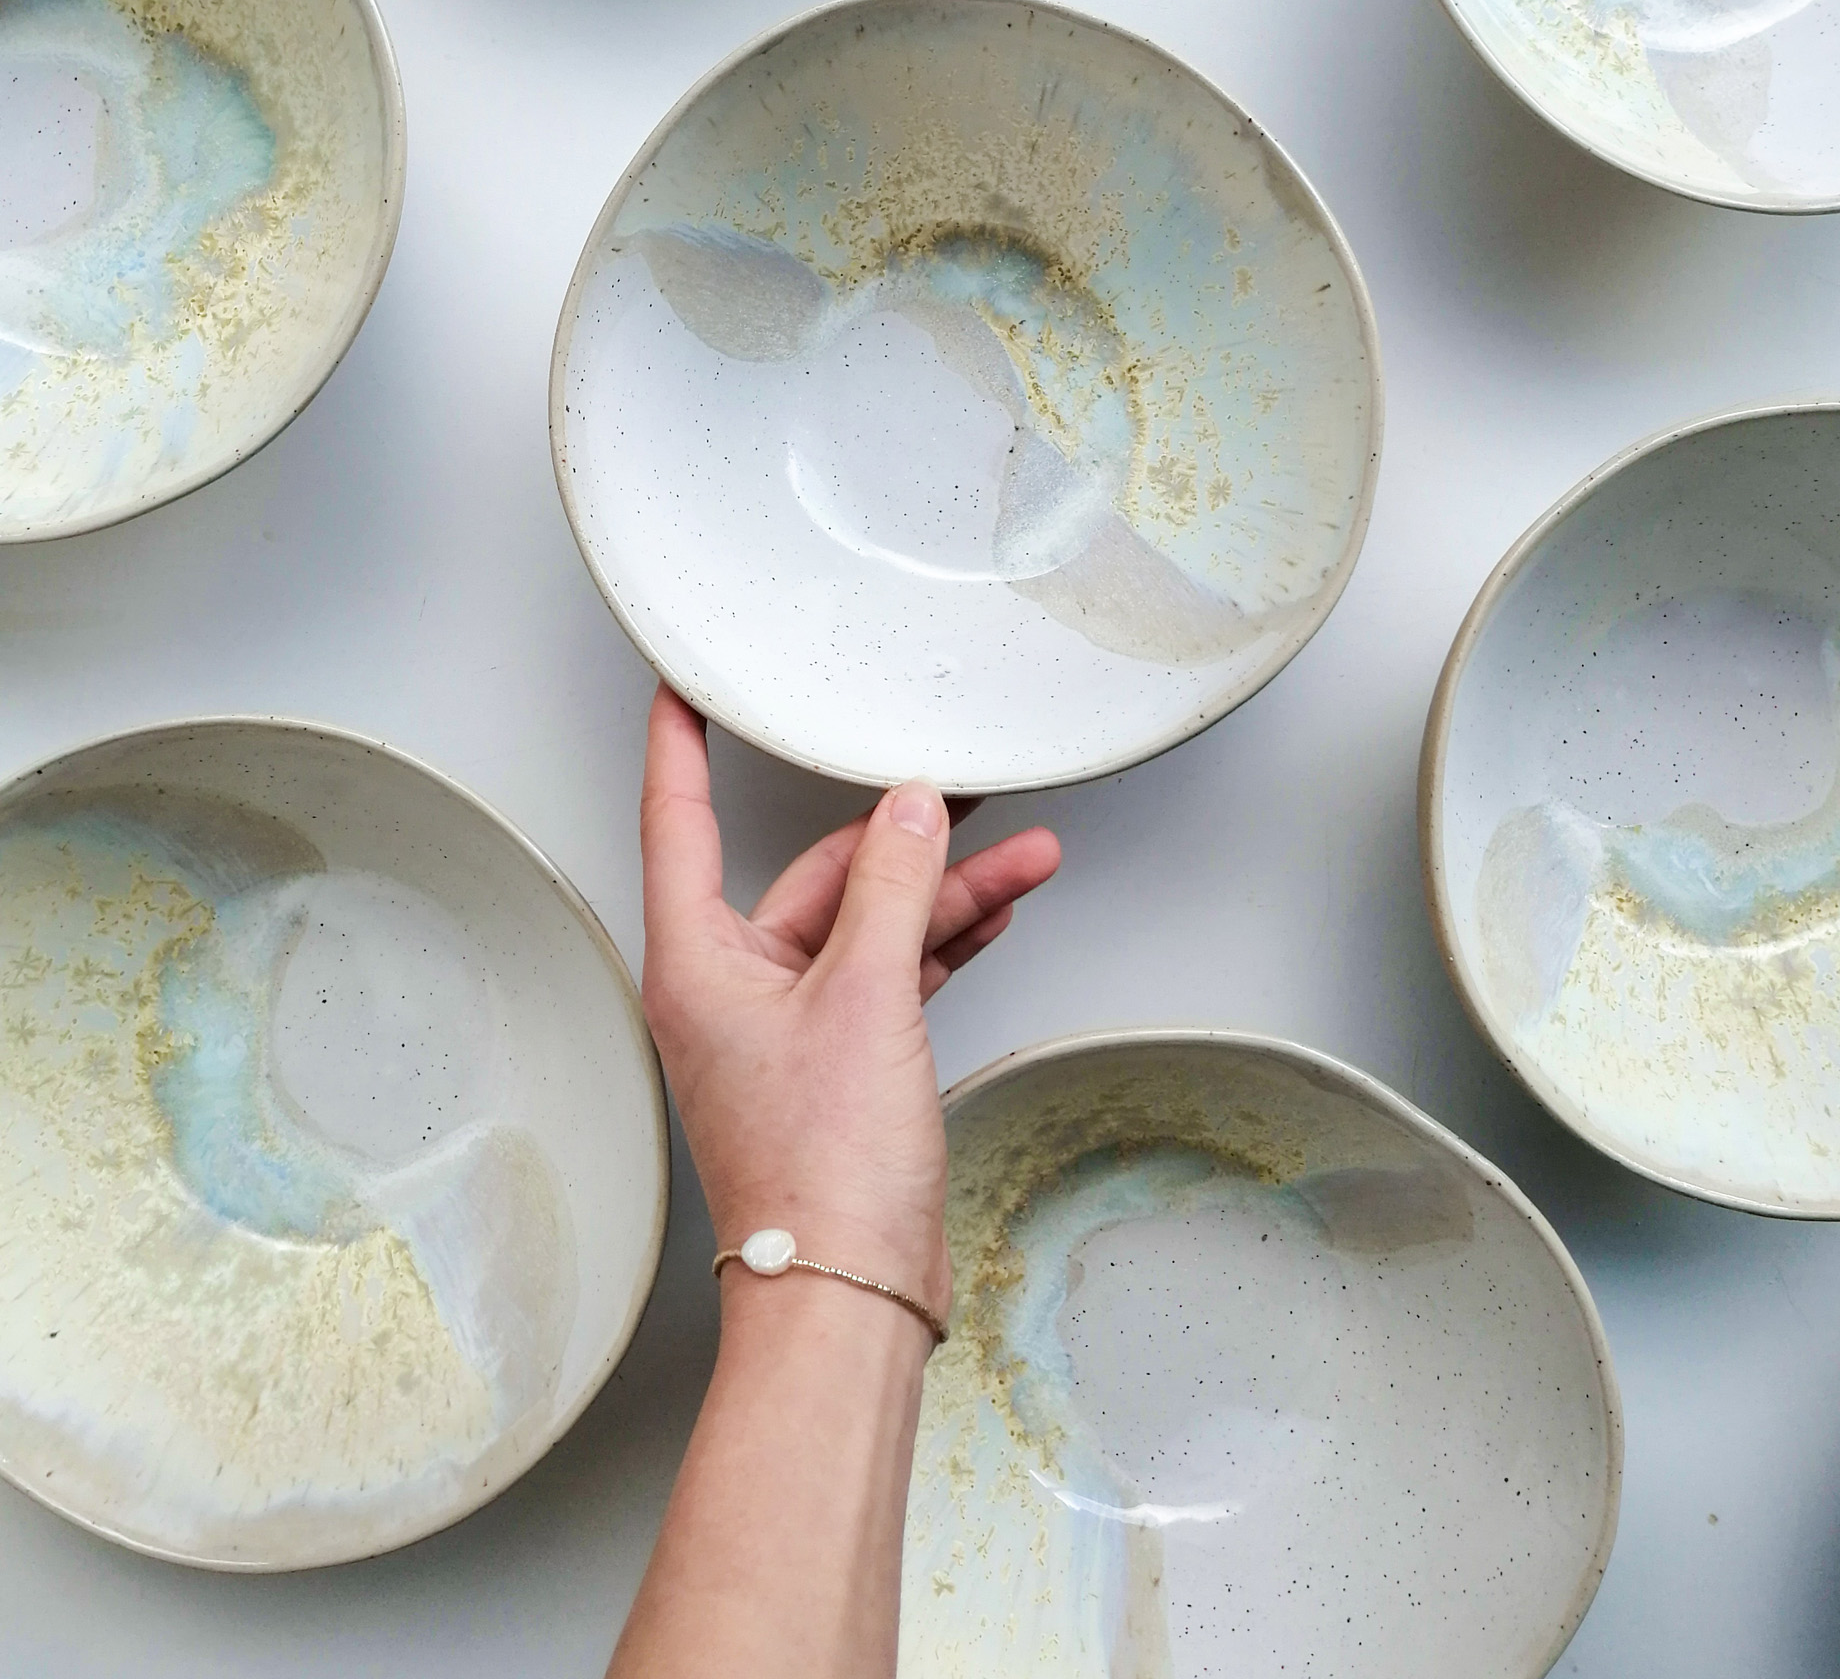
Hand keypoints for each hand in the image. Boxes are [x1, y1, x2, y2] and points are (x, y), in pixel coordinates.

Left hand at [639, 683, 1061, 1321]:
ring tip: (1021, 854)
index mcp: (698, 960)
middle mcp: (731, 987)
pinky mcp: (838, 1062)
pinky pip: (888, 972)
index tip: (683, 686)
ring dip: (942, 890)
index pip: (679, 820)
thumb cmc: (821, 1169)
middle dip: (897, 836)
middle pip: (811, 874)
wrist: (849, 1290)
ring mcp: (786, 1027)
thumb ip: (891, 887)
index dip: (682, 745)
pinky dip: (941, 942)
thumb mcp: (865, 996)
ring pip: (865, 924)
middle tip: (959, 790)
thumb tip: (907, 809)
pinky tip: (998, 910)